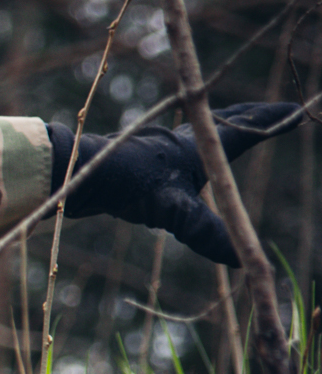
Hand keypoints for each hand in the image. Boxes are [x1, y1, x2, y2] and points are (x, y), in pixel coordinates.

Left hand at [50, 101, 310, 266]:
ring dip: (224, 126)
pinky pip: (182, 145)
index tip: (297, 113)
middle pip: (227, 123)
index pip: (247, 131)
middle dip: (252, 118)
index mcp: (201, 145)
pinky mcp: (142, 158)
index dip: (272, 123)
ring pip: (203, 130)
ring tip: (235, 126)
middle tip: (272, 113)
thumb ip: (208, 233)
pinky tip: (185, 155)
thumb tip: (244, 260)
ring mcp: (162, 146)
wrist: (76, 172)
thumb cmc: (125, 183)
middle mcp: (185, 139)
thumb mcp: (174, 211)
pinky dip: (197, 142)